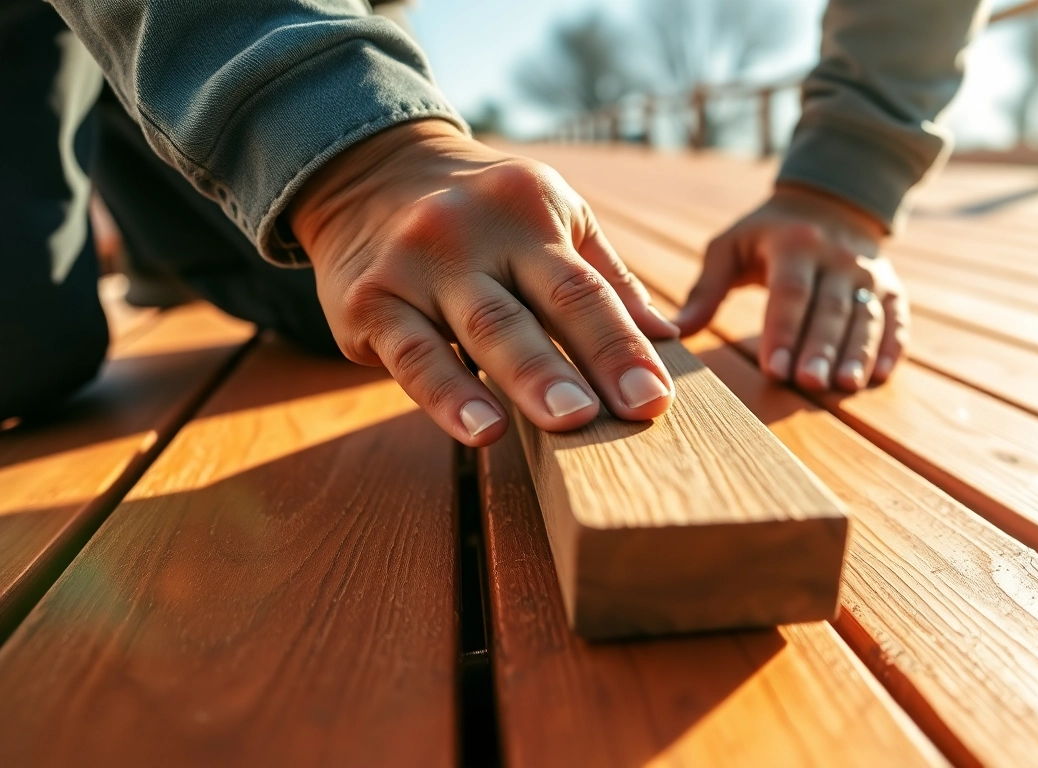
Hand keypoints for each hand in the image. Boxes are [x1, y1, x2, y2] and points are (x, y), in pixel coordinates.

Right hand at [289, 119, 678, 445]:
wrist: (367, 172)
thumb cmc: (481, 211)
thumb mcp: (549, 215)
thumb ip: (605, 277)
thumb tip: (666, 337)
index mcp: (530, 208)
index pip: (585, 287)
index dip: (624, 346)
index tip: (656, 397)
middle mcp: (471, 229)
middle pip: (538, 306)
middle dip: (587, 362)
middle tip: (630, 413)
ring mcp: (415, 264)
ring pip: (479, 329)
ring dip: (526, 380)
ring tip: (565, 422)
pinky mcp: (368, 302)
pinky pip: (413, 357)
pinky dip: (448, 397)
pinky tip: (481, 430)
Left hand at [676, 184, 907, 390]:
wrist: (831, 201)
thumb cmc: (767, 233)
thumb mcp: (730, 246)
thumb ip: (705, 289)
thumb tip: (674, 331)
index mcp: (794, 243)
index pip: (790, 292)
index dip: (783, 331)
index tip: (773, 368)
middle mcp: (838, 257)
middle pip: (830, 309)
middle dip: (820, 348)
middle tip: (809, 383)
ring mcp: (869, 273)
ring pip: (865, 317)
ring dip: (857, 354)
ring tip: (845, 386)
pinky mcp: (891, 288)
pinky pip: (896, 319)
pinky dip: (892, 347)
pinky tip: (880, 375)